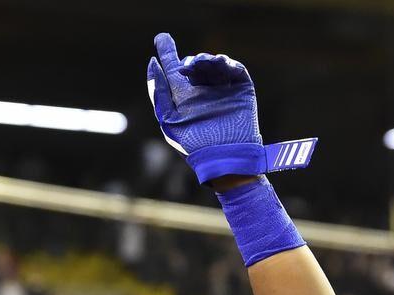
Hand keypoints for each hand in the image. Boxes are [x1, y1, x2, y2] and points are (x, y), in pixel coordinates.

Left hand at [146, 33, 316, 185]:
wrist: (224, 157)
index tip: (160, 38)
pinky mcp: (241, 90)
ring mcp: (223, 90)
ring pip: (214, 65)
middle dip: (190, 62)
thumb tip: (152, 63)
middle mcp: (203, 92)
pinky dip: (226, 64)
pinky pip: (234, 70)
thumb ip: (159, 93)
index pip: (174, 71)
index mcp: (184, 99)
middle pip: (195, 66)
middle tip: (186, 67)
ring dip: (206, 60)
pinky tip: (218, 64)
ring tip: (200, 65)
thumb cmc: (193, 144)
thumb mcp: (168, 120)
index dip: (167, 53)